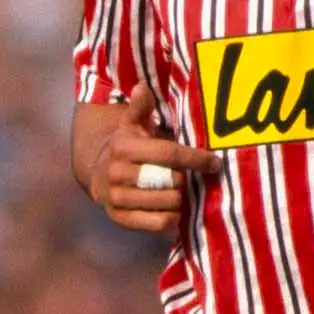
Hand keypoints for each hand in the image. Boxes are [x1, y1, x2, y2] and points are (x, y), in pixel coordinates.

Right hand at [88, 88, 220, 236]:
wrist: (98, 174)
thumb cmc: (127, 146)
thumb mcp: (132, 124)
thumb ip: (140, 107)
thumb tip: (141, 89)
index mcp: (123, 148)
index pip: (168, 154)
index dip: (195, 159)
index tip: (215, 163)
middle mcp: (117, 174)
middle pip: (171, 181)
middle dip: (185, 179)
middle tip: (187, 177)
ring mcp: (117, 199)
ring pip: (168, 203)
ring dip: (179, 199)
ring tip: (178, 192)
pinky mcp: (120, 219)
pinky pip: (158, 224)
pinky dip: (171, 219)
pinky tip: (173, 211)